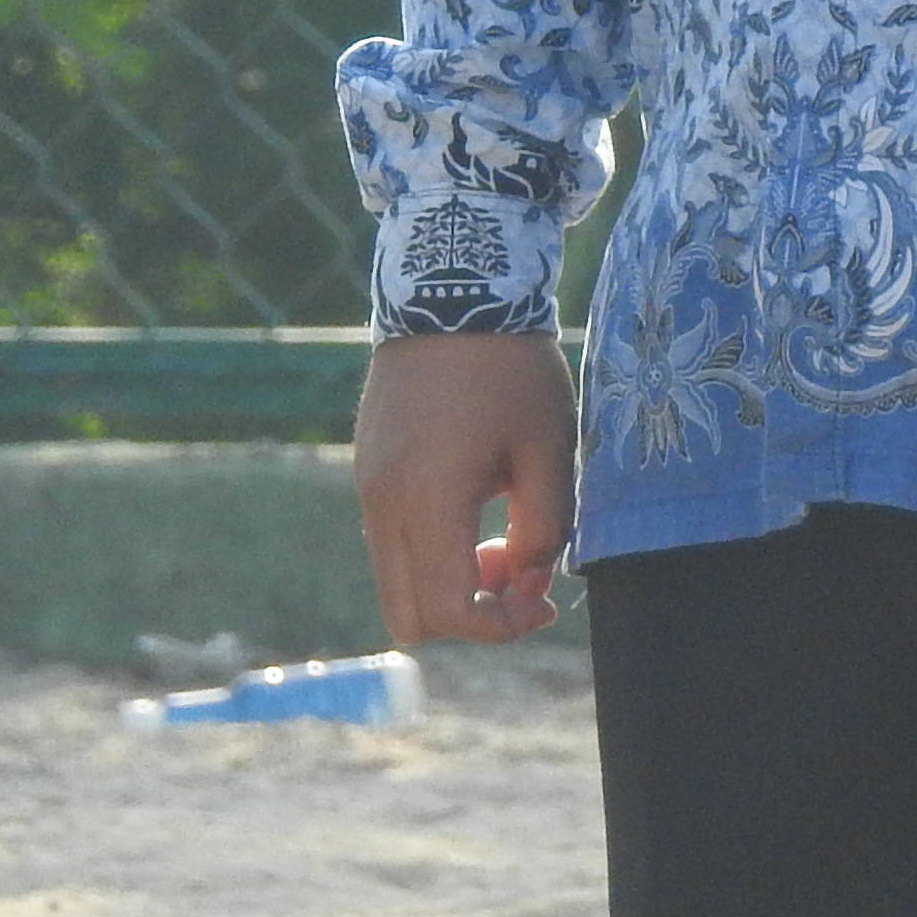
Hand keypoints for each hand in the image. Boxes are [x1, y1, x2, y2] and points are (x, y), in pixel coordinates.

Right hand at [354, 330, 576, 643]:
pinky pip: (391, 540)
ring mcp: (367, 486)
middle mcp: (383, 503)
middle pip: (407, 617)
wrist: (451, 289)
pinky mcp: (366, 468)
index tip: (543, 603)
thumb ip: (545, 527)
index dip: (500, 627)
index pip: (448, 612)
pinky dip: (430, 548)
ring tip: (501, 532)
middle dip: (469, 615)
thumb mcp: (549, 445)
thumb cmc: (511, 367)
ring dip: (449, 581)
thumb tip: (529, 580)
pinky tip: (474, 502)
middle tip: (520, 573)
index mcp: (428, 500)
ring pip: (396, 581)